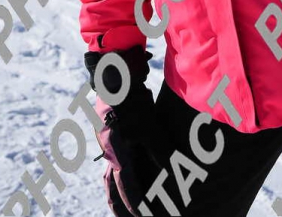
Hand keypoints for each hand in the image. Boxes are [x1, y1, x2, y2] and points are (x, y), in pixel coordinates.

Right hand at [86, 47, 162, 216]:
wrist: (115, 77)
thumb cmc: (132, 102)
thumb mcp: (149, 126)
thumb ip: (161, 151)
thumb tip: (173, 174)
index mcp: (117, 154)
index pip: (127, 187)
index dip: (136, 204)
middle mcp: (109, 153)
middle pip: (111, 189)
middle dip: (120, 207)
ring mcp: (107, 144)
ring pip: (109, 178)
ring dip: (118, 193)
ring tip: (126, 207)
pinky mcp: (111, 135)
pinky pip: (112, 162)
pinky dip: (119, 176)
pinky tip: (127, 174)